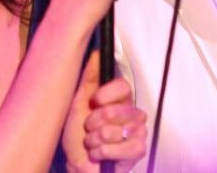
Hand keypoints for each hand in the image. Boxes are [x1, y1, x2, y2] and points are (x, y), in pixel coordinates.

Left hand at [63, 51, 147, 172]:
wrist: (78, 166)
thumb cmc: (78, 138)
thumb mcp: (78, 104)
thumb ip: (89, 78)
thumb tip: (97, 53)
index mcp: (120, 99)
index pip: (123, 86)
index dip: (106, 94)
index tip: (94, 101)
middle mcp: (131, 112)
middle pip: (114, 110)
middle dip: (93, 124)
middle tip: (90, 129)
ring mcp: (137, 130)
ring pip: (112, 130)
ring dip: (94, 141)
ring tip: (93, 143)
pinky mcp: (138, 149)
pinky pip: (119, 147)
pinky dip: (103, 153)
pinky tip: (100, 154)